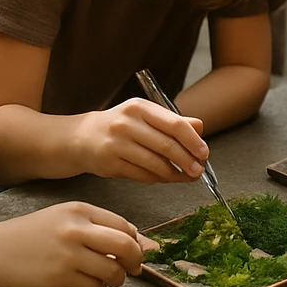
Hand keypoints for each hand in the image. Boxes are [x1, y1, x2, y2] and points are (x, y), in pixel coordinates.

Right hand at [0, 201, 156, 286]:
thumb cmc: (32, 235)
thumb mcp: (63, 218)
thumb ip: (96, 225)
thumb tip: (135, 239)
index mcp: (80, 210)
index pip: (124, 225)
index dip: (135, 241)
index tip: (135, 251)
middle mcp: (77, 230)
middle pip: (126, 246)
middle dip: (136, 260)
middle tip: (134, 269)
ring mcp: (68, 254)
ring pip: (113, 270)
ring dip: (118, 278)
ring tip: (110, 279)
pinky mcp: (60, 278)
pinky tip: (90, 285)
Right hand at [76, 98, 207, 183]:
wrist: (81, 138)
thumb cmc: (120, 126)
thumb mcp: (145, 116)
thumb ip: (173, 121)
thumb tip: (200, 127)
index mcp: (140, 108)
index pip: (175, 124)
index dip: (193, 141)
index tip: (204, 153)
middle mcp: (127, 123)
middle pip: (166, 146)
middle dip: (187, 161)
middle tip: (198, 171)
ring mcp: (117, 144)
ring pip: (155, 164)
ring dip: (173, 174)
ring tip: (184, 177)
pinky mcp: (110, 163)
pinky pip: (142, 175)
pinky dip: (157, 179)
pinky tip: (164, 178)